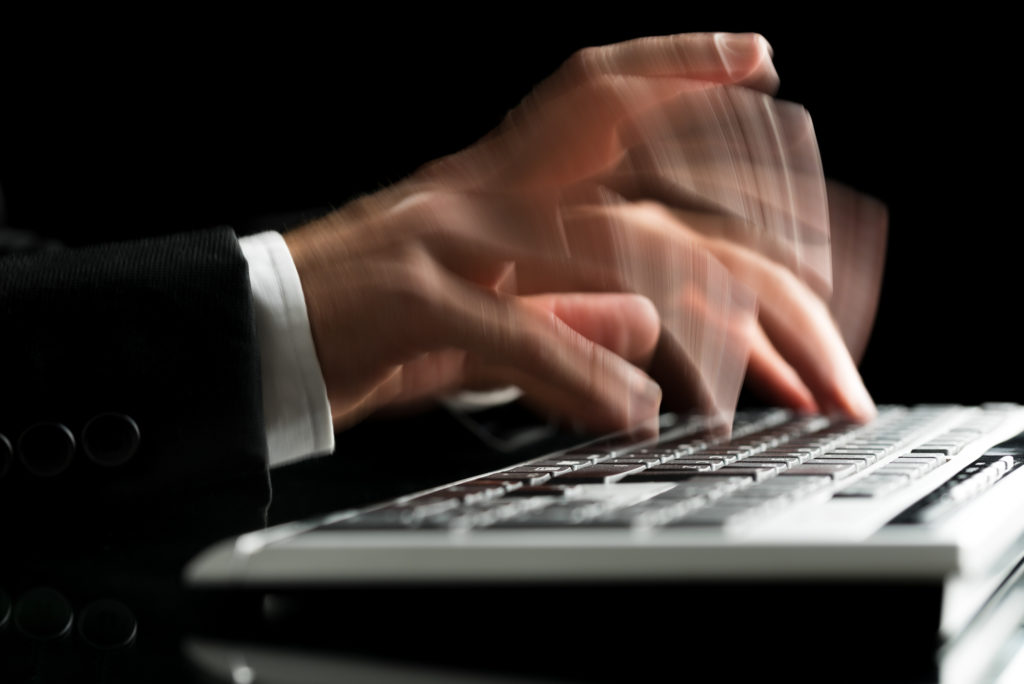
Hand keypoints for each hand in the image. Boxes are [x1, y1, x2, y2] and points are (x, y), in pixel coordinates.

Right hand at [284, 32, 882, 432]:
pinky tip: (635, 411)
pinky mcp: (412, 298)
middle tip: (810, 226)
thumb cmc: (370, 323)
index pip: (597, 96)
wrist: (257, 333)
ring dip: (686, 311)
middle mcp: (481, 190)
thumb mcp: (485, 317)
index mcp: (498, 183)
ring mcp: (447, 236)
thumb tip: (647, 325)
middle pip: (619, 149)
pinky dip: (584, 374)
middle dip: (722, 176)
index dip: (677, 68)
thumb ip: (566, 315)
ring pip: (594, 245)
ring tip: (751, 375)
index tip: (756, 60)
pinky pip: (520, 330)